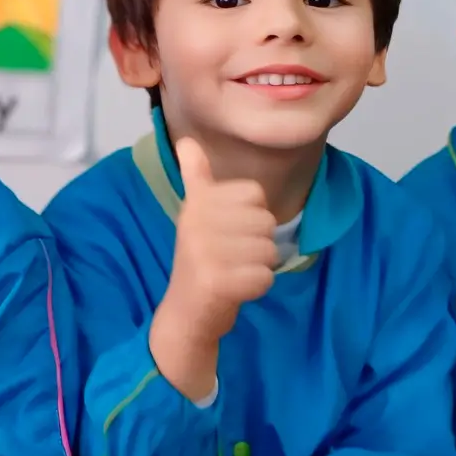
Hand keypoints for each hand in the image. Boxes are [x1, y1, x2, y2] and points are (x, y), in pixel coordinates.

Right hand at [150, 138, 275, 400]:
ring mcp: (205, 252)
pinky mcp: (216, 281)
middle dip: (258, 245)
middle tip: (230, 258)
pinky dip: (257, 287)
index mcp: (196, 203)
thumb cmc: (200, 260)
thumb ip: (196, 177)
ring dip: (258, 267)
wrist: (186, 314)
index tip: (227, 231)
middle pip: (266, 222)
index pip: (254, 194)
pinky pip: (266, 277)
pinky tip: (235, 290)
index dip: (250, 215)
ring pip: (269, 250)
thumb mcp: (196, 214)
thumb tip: (186, 141)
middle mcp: (197, 223)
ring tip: (232, 273)